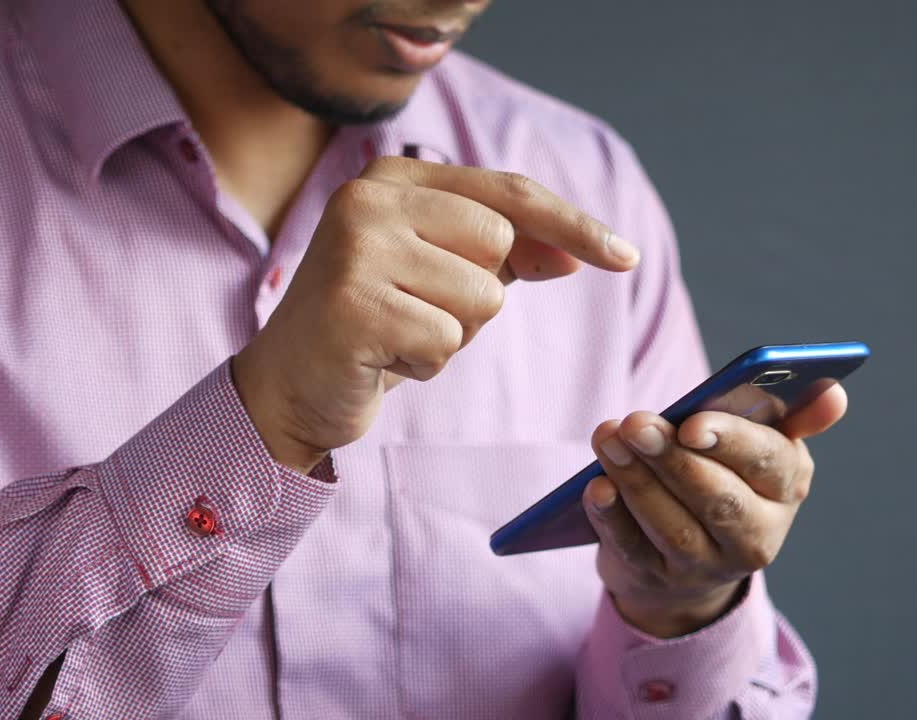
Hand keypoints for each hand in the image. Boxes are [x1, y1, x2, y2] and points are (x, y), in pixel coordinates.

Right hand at [232, 157, 640, 472]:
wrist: (290, 385)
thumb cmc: (376, 325)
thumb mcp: (446, 279)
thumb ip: (506, 255)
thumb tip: (576, 252)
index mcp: (394, 178)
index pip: (510, 194)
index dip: (574, 225)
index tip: (626, 258)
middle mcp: (369, 198)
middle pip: (501, 245)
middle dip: (481, 297)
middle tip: (419, 312)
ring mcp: (355, 248)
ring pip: (482, 297)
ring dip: (453, 334)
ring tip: (398, 335)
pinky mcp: (352, 304)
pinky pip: (446, 341)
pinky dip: (426, 364)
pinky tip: (381, 357)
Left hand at [581, 384, 848, 636]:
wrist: (691, 553)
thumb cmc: (726, 474)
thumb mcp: (759, 445)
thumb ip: (792, 414)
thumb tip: (833, 393)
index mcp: (787, 486)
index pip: (768, 462)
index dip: (731, 442)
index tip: (693, 423)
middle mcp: (757, 534)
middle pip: (718, 499)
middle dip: (673, 459)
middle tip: (635, 423)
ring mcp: (707, 565)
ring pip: (674, 526)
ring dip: (637, 480)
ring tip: (608, 440)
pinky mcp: (661, 580)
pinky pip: (634, 549)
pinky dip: (612, 517)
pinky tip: (596, 487)